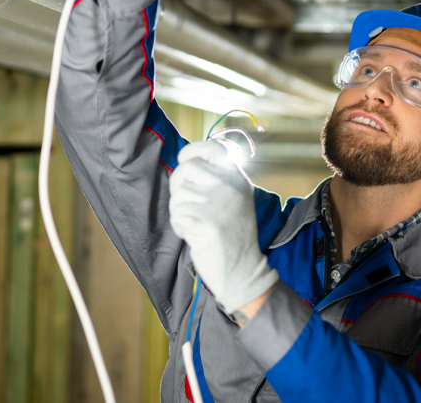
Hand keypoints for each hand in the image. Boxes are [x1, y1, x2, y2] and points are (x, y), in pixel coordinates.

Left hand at [169, 141, 278, 315]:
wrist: (242, 271)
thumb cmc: (232, 236)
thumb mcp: (235, 200)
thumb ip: (217, 180)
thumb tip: (188, 162)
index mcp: (238, 178)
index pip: (212, 149)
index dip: (192, 152)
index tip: (185, 160)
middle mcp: (230, 186)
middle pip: (186, 169)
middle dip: (178, 185)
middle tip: (186, 204)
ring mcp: (218, 203)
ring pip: (178, 195)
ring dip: (180, 212)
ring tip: (196, 225)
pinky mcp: (205, 221)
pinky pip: (177, 215)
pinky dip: (180, 227)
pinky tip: (195, 236)